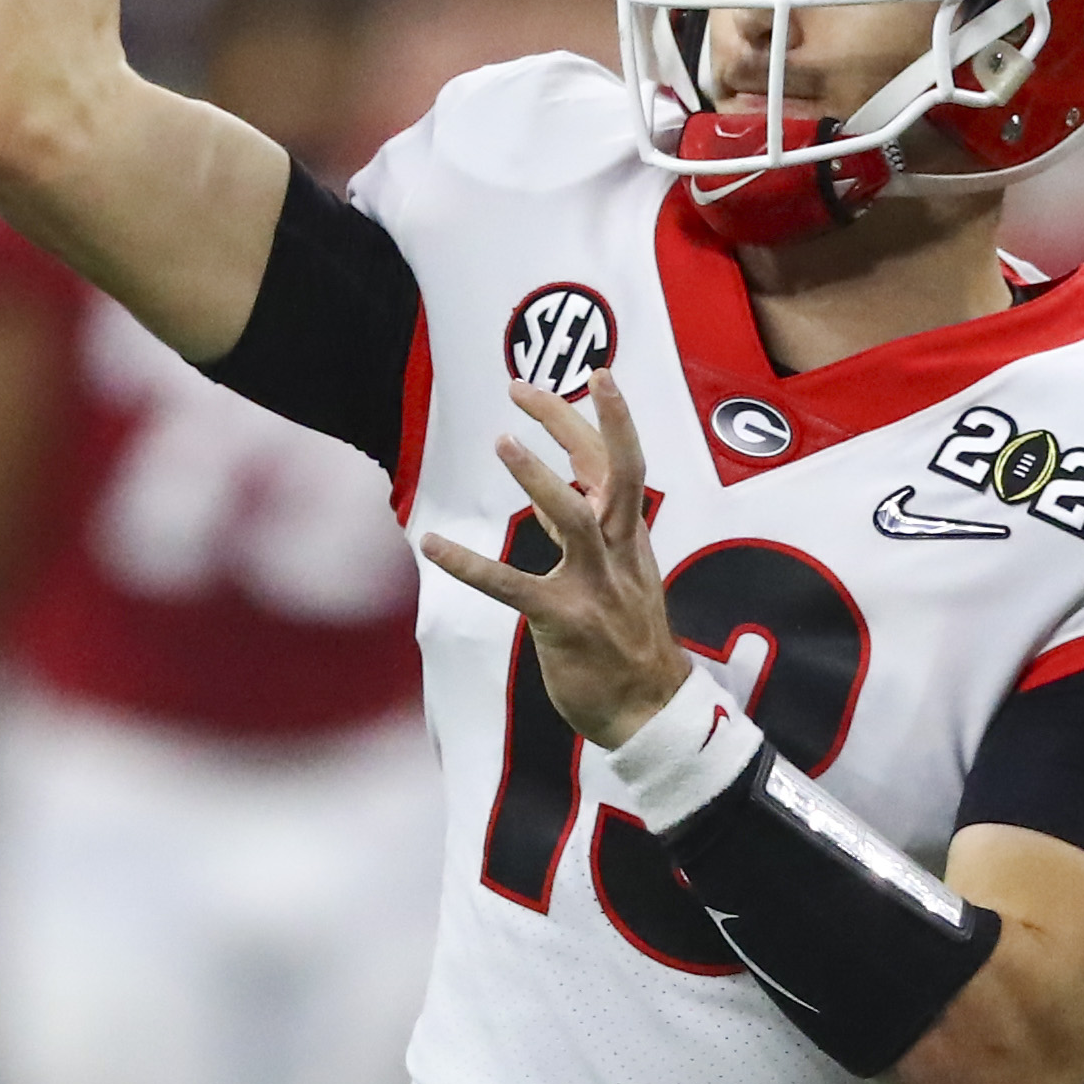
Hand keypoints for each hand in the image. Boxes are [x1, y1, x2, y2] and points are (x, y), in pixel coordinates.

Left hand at [421, 372, 689, 746]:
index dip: (611, 415)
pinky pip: (513, 586)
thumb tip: (564, 491)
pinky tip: (432, 545)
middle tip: (521, 387)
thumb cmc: (631, 644)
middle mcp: (618, 552)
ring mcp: (595, 585)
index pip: (624, 462)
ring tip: (502, 441)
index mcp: (631, 538)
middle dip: (572, 422)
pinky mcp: (565, 620)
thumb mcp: (624, 576)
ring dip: (538, 478)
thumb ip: (593, 533)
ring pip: (574, 517)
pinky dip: (470, 564)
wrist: (652, 712)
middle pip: (608, 470)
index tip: (596, 372)